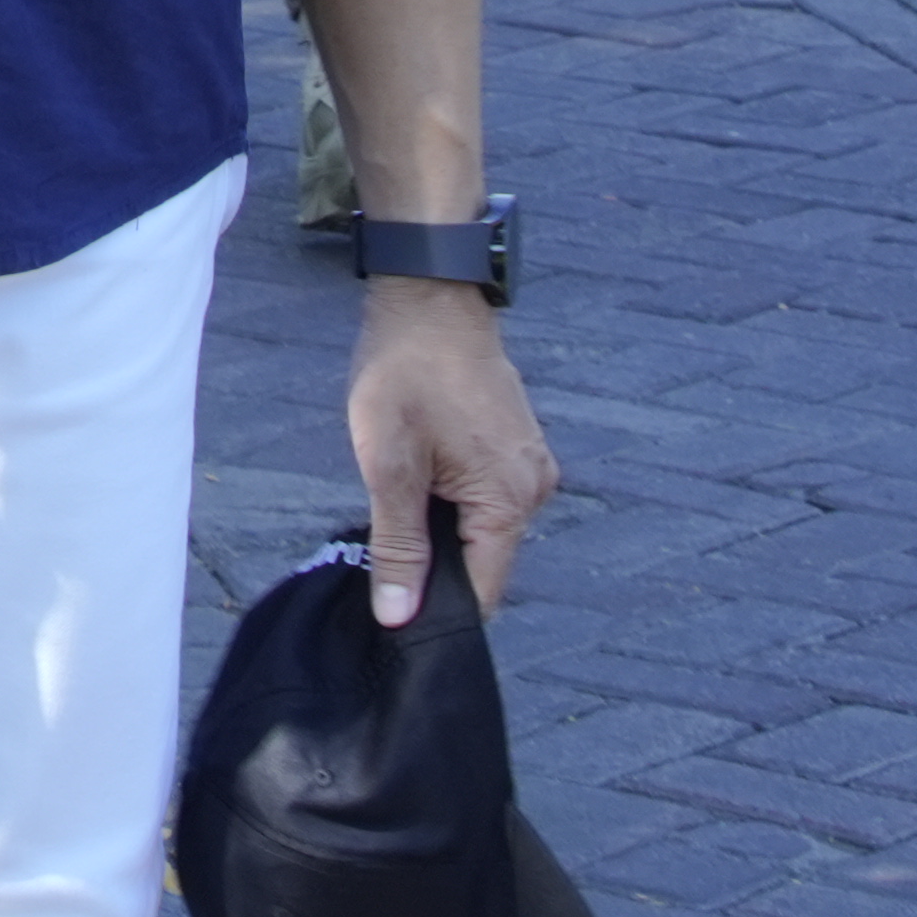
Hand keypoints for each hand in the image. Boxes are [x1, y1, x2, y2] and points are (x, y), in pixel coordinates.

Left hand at [345, 283, 554, 627]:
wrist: (429, 299)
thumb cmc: (405, 374)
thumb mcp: (389, 465)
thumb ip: (398, 545)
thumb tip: (399, 617)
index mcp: (511, 500)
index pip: (483, 591)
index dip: (439, 612)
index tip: (395, 616)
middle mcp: (535, 489)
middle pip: (484, 561)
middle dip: (436, 569)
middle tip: (381, 559)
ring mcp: (531, 466)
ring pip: (483, 530)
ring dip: (442, 531)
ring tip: (398, 510)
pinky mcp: (517, 448)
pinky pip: (487, 498)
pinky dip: (453, 502)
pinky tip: (420, 482)